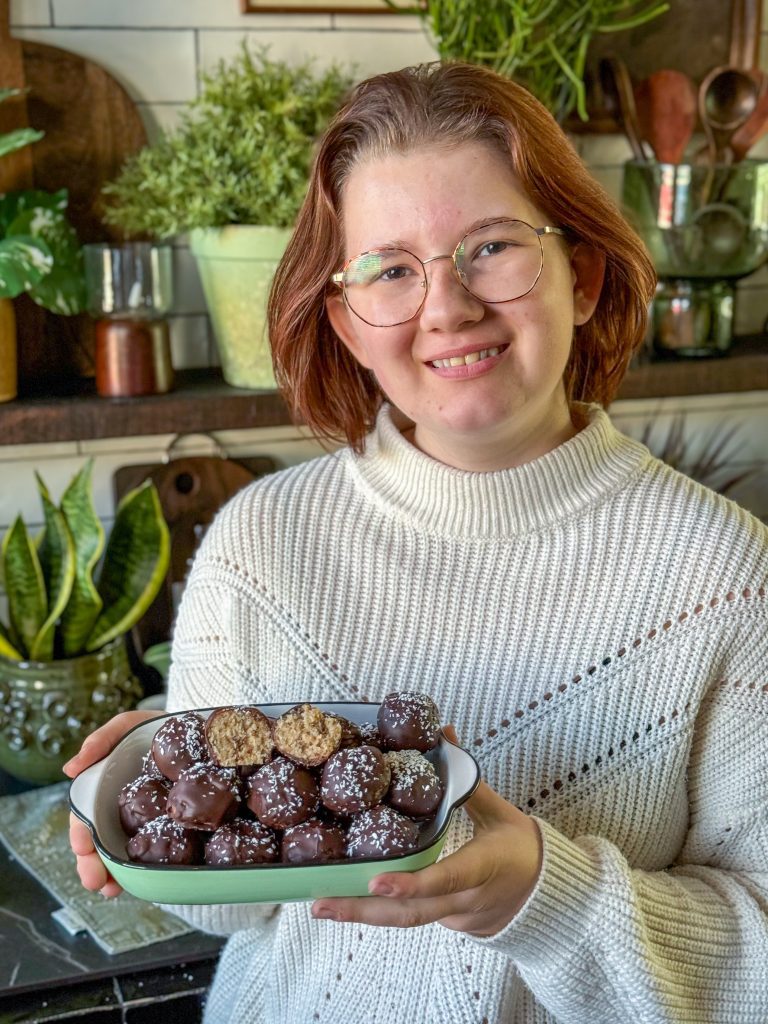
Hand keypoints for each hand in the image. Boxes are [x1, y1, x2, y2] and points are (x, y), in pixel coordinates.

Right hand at [63, 709, 161, 897]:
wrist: (195, 727)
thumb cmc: (153, 727)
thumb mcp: (125, 726)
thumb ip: (100, 741)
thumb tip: (70, 768)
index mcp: (104, 790)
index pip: (85, 818)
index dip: (81, 836)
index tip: (82, 851)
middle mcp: (120, 809)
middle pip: (101, 842)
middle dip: (95, 866)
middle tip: (98, 884)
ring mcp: (144, 819)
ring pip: (124, 851)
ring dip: (116, 873)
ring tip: (114, 889)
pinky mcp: (169, 823)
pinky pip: (159, 846)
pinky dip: (151, 865)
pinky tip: (150, 878)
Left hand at [311, 727, 542, 936]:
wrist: (545, 898)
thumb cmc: (522, 848)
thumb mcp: (501, 812)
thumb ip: (467, 780)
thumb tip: (443, 734)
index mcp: (483, 867)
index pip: (446, 878)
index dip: (411, 884)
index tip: (376, 882)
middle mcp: (465, 899)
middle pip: (411, 913)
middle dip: (364, 910)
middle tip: (321, 903)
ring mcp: (454, 917)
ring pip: (405, 921)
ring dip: (361, 916)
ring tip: (320, 906)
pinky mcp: (445, 923)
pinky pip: (411, 918)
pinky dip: (379, 911)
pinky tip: (346, 901)